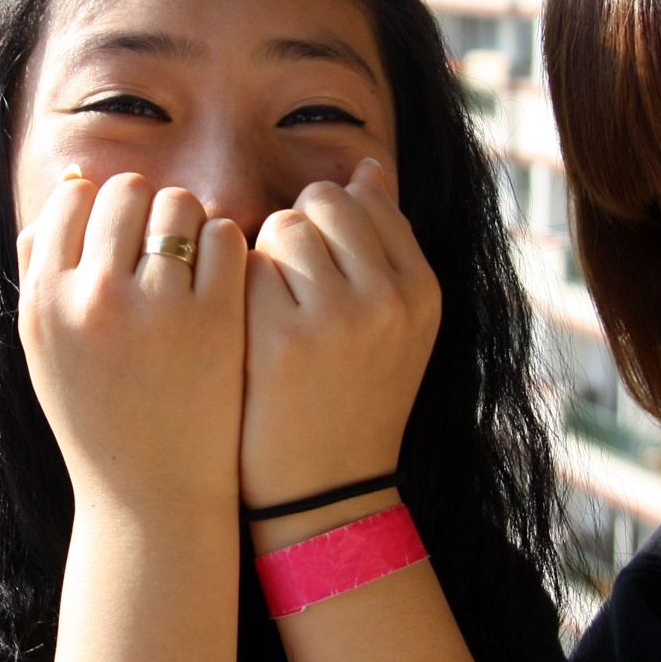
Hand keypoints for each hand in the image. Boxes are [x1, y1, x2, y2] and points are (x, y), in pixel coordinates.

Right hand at [18, 170, 246, 520]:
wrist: (152, 496)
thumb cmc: (98, 415)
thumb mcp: (46, 347)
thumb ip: (44, 264)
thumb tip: (75, 179)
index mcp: (46, 301)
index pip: (75, 197)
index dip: (102, 205)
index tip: (120, 234)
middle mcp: (95, 298)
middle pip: (129, 191)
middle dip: (148, 208)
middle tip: (161, 246)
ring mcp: (158, 307)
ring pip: (180, 205)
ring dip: (191, 223)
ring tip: (191, 264)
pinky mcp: (217, 319)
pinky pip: (227, 237)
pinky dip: (228, 248)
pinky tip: (224, 281)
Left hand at [240, 159, 441, 514]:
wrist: (325, 495)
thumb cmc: (349, 400)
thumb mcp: (393, 325)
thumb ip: (383, 244)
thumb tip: (368, 165)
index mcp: (423, 290)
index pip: (365, 199)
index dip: (327, 229)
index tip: (318, 278)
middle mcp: (390, 298)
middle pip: (321, 202)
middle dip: (295, 233)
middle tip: (287, 293)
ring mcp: (339, 317)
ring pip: (282, 226)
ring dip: (263, 259)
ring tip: (269, 315)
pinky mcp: (284, 339)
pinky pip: (247, 265)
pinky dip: (237, 291)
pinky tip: (246, 334)